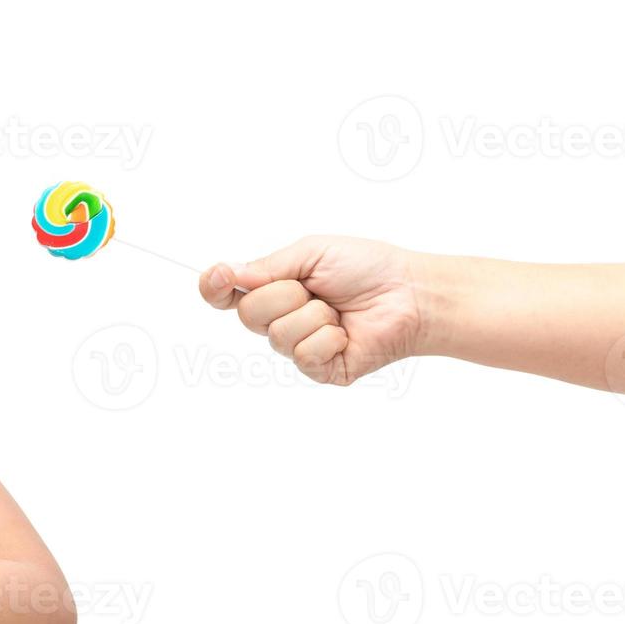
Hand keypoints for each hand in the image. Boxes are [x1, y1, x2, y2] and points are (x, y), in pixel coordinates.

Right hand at [199, 235, 429, 386]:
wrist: (410, 294)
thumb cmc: (367, 268)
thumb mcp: (312, 254)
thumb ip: (268, 267)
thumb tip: (229, 273)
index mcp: (275, 289)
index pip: (227, 295)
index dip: (214, 288)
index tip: (219, 276)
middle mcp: (280, 320)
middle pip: (249, 313)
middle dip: (283, 295)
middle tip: (316, 289)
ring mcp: (298, 346)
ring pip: (277, 334)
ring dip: (312, 315)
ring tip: (338, 311)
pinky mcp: (320, 369)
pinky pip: (304, 354)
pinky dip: (327, 337)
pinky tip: (346, 332)